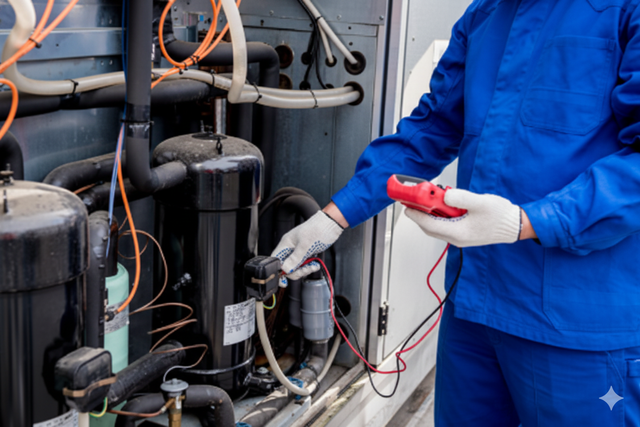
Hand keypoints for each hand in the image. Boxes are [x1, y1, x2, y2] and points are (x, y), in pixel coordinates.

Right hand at [271, 211, 343, 286]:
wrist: (331, 223)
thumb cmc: (318, 229)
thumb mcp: (305, 246)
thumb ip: (295, 259)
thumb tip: (285, 270)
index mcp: (286, 244)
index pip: (276, 260)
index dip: (278, 271)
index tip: (284, 281)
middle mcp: (290, 248)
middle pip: (286, 266)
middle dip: (296, 271)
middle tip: (306, 270)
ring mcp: (298, 250)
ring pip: (296, 267)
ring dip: (304, 269)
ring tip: (313, 266)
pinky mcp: (306, 252)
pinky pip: (304, 264)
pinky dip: (309, 266)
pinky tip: (315, 264)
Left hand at [404, 189, 521, 246]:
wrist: (514, 225)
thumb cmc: (500, 216)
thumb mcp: (480, 202)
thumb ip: (461, 198)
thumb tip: (445, 195)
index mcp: (458, 233)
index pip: (429, 224)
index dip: (416, 214)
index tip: (407, 206)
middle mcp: (456, 238)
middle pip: (430, 227)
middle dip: (420, 213)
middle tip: (413, 200)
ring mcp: (459, 237)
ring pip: (437, 226)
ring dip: (430, 213)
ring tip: (429, 198)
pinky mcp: (463, 233)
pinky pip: (445, 225)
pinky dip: (440, 215)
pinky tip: (444, 204)